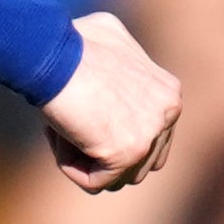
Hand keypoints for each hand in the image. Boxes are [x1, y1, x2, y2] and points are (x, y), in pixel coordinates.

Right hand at [40, 11, 180, 192]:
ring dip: (86, 159)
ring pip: (119, 177)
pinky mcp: (128, 153)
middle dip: (104, 154)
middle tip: (72, 128)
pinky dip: (69, 166)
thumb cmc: (71, 42)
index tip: (82, 116)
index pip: (151, 138)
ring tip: (63, 128)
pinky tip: (58, 134)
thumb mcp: (110, 41)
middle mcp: (169, 113)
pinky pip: (94, 182)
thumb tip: (116, 77)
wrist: (54, 51)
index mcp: (169, 93)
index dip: (112, 134)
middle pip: (140, 163)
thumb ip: (123, 65)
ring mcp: (152, 134)